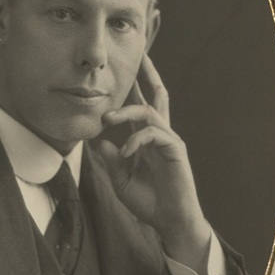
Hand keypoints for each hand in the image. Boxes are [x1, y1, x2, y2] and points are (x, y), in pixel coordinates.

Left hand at [99, 55, 210, 270]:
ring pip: (148, 112)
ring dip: (125, 111)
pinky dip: (135, 140)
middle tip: (138, 52)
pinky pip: (154, 134)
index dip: (135, 86)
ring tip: (107, 118)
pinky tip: (125, 152)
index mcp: (147, 138)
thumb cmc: (149, 202)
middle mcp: (160, 134)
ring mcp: (169, 140)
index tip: (126, 66)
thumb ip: (111, 159)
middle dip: (147, 73)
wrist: (170, 222)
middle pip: (155, 95)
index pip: (141, 105)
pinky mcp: (175, 150)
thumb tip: (99, 140)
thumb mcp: (120, 179)